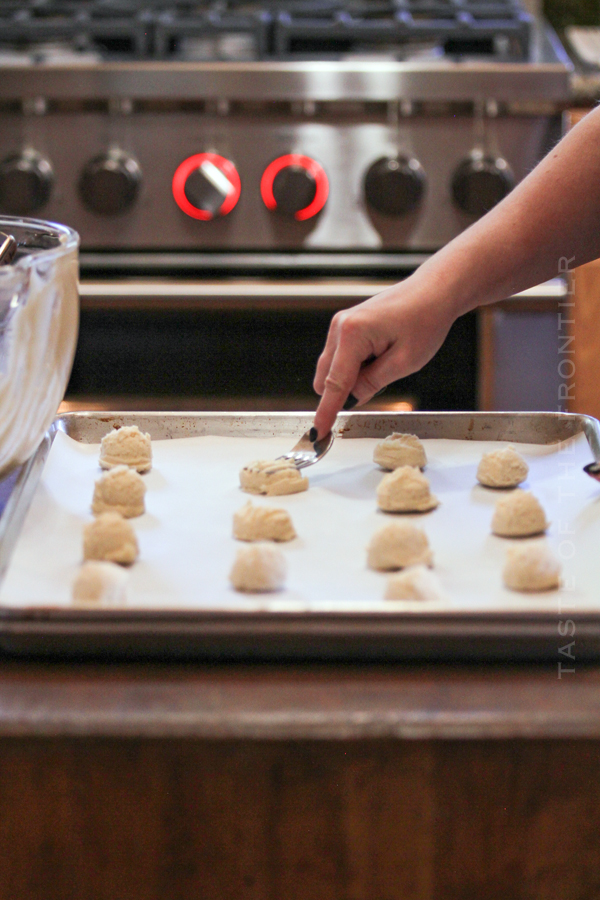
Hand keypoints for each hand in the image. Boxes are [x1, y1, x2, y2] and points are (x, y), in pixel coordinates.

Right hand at [312, 270, 458, 437]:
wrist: (434, 291)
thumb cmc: (425, 320)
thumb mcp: (405, 361)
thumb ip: (373, 383)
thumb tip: (352, 399)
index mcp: (352, 334)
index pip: (334, 384)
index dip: (327, 411)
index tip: (318, 432)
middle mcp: (340, 327)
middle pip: (327, 377)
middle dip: (346, 390)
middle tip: (383, 378)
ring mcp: (341, 324)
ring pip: (333, 368)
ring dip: (353, 376)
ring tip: (387, 360)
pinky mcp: (346, 325)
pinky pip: (341, 357)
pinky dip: (356, 365)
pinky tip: (381, 354)